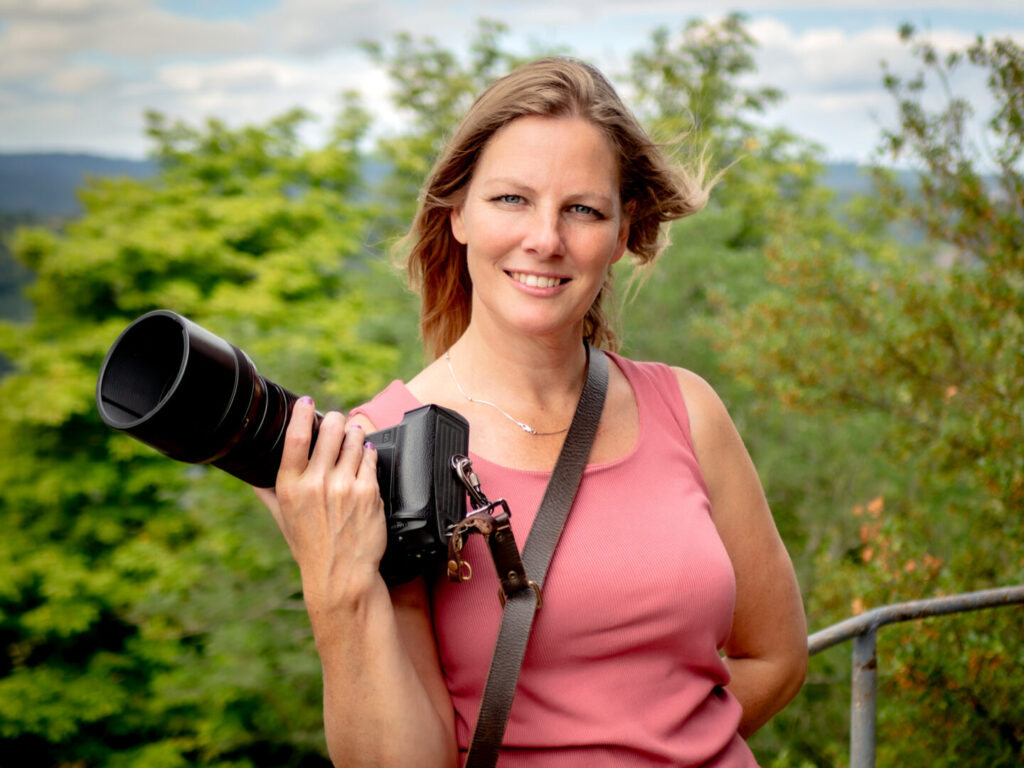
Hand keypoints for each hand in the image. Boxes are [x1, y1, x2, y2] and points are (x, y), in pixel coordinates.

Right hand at [254, 397, 386, 605]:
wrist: (342, 576)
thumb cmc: (311, 548)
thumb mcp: (282, 519)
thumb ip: (268, 493)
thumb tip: (252, 474)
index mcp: (290, 487)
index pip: (296, 437)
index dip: (302, 413)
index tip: (307, 402)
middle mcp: (316, 484)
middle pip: (329, 430)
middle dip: (335, 420)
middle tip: (336, 421)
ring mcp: (344, 487)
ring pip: (353, 440)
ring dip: (354, 432)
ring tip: (352, 433)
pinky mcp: (368, 492)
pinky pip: (370, 458)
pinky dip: (368, 451)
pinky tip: (364, 453)